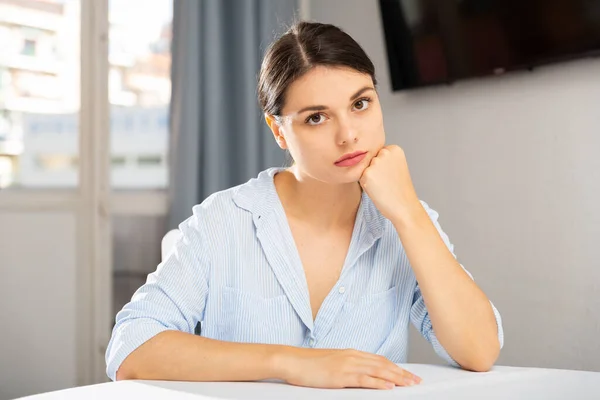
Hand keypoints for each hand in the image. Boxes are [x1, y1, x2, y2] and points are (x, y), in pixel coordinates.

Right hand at [276, 347, 420, 389]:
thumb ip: (346, 367)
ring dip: (397, 378)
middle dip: (402, 373)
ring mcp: (347, 366)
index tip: (408, 374)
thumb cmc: (308, 364)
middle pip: (383, 365)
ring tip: (410, 384)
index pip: (379, 360)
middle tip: (417, 380)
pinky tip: (390, 387)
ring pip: (378, 371)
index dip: (395, 367)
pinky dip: (379, 383)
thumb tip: (359, 375)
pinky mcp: (341, 376)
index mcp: (351, 353)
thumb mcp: (331, 363)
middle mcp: (352, 357)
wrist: (292, 360)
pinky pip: (365, 380)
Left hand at [360, 145, 421, 222]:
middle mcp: (385, 152)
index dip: (382, 167)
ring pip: (365, 168)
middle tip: (387, 181)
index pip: (378, 154)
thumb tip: (365, 156)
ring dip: (369, 177)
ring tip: (383, 185)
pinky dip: (366, 185)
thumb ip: (384, 159)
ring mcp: (375, 163)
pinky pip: (361, 178)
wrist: (404, 206)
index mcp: (394, 149)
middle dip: (375, 170)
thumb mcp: (397, 166)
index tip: (391, 175)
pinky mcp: (367, 174)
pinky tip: (378, 189)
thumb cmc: (400, 189)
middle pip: (370, 160)